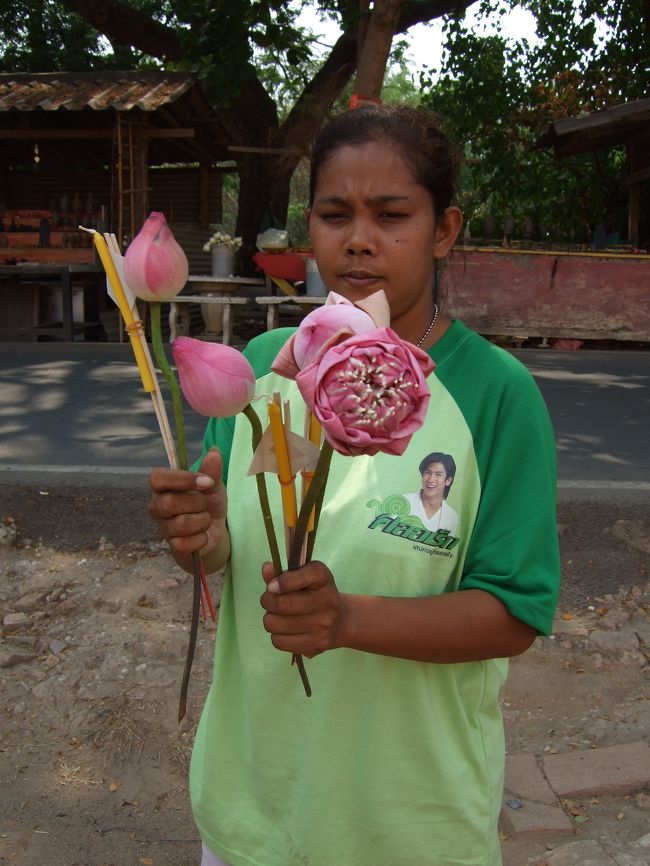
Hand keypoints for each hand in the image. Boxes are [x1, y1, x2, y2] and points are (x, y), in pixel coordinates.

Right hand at [148, 448, 226, 563]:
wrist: (215, 528)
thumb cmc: (208, 501)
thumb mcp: (213, 484)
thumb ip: (211, 470)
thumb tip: (214, 452)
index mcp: (163, 485)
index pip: (158, 478)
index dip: (182, 479)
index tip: (207, 482)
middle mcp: (157, 505)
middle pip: (169, 503)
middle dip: (196, 502)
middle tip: (205, 503)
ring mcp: (163, 526)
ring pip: (181, 524)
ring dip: (202, 521)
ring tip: (205, 518)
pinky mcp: (173, 545)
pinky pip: (186, 543)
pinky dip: (202, 538)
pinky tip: (203, 534)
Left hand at [260, 560, 345, 657]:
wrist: (339, 622)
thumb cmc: (313, 594)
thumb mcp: (301, 577)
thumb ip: (282, 573)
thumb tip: (266, 568)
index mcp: (323, 577)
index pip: (302, 576)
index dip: (281, 581)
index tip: (272, 586)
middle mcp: (327, 600)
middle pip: (282, 604)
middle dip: (267, 601)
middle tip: (269, 600)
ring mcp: (323, 625)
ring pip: (275, 624)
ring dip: (270, 619)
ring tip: (277, 615)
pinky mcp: (316, 644)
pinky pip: (278, 641)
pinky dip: (276, 635)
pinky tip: (284, 629)